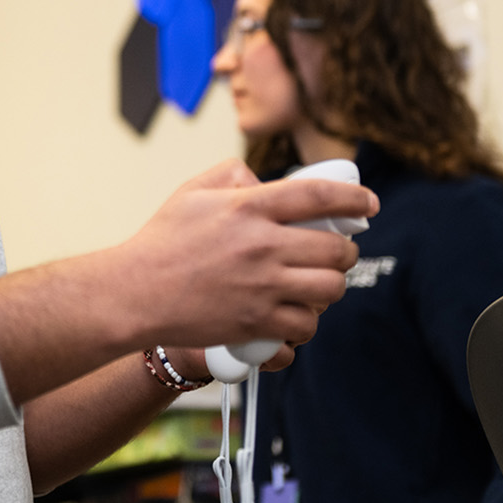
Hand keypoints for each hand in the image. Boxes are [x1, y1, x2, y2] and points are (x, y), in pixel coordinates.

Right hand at [112, 159, 371, 353]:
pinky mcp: (255, 323)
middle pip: (336, 248)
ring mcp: (262, 287)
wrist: (134, 293)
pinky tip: (297, 315)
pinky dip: (306, 323)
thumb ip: (234, 176)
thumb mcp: (193, 191)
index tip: (369, 203)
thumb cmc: (161, 241)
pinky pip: (305, 327)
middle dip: (346, 251)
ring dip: (331, 286)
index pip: (320, 196)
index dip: (355, 198)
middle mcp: (262, 246)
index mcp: (249, 207)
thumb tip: (267, 182)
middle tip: (338, 252)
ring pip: (330, 289)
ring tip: (318, 284)